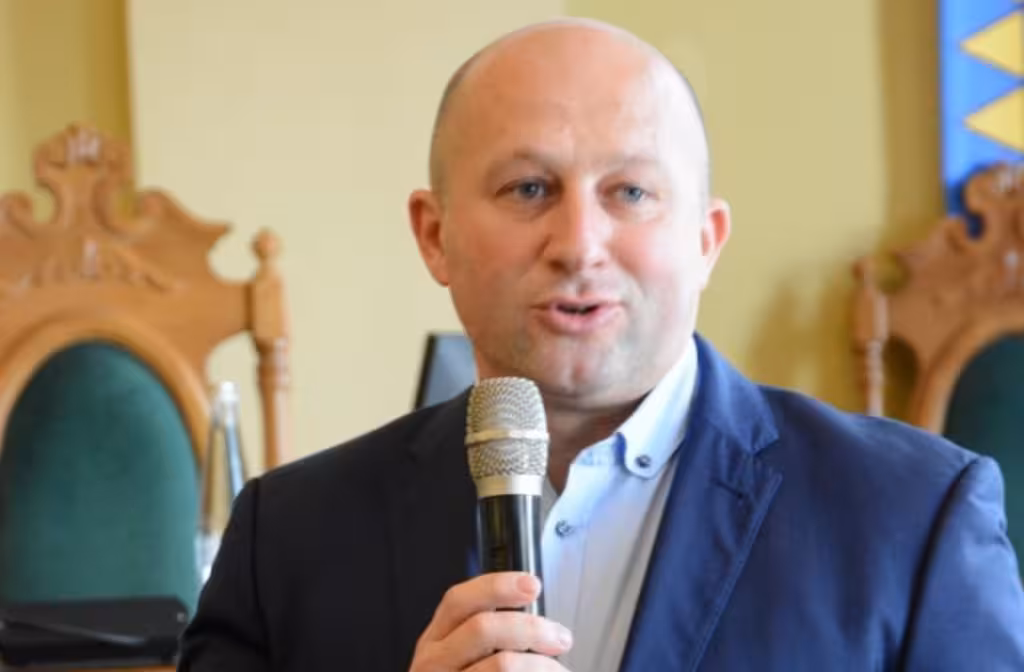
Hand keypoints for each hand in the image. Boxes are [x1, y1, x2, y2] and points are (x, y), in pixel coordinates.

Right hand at [410, 572, 572, 670]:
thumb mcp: (462, 658)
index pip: (459, 601)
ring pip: (501, 664)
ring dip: (542, 666)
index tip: (532, 585)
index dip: (497, 586)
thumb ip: (490, 636)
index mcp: (436, 641)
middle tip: (561, 637)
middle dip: (531, 628)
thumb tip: (538, 624)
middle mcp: (433, 664)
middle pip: (483, 628)